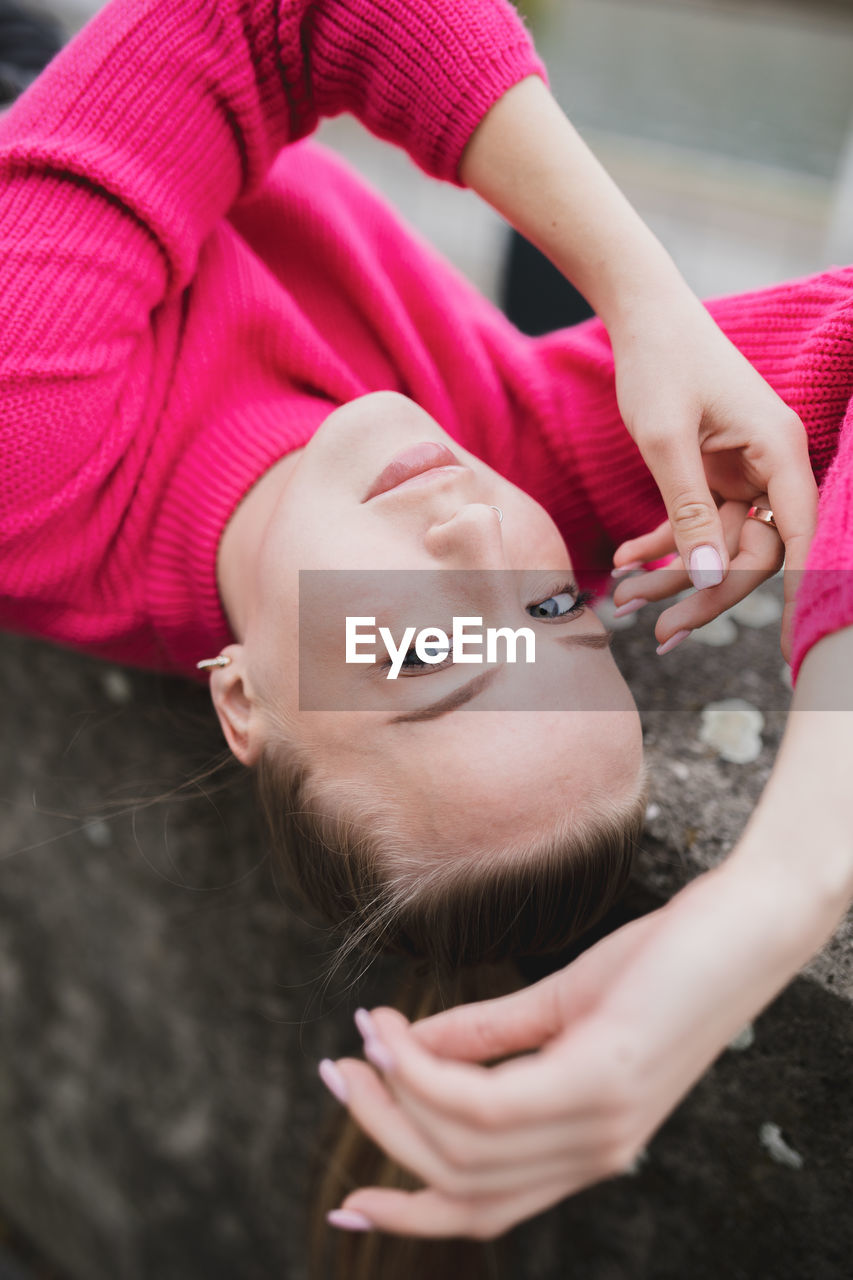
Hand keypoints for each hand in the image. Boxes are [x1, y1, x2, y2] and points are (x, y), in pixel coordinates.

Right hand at [323, 863, 819, 1239]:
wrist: (741, 929)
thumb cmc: (659, 963)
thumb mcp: (558, 1004)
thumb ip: (486, 1036)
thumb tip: (408, 1052)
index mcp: (587, 1146)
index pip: (487, 1207)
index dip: (411, 1212)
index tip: (349, 1201)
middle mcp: (594, 1153)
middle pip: (461, 1181)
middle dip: (384, 1134)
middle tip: (338, 1073)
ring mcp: (598, 1125)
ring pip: (463, 1145)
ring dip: (395, 1096)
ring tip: (361, 1040)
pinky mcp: (598, 1082)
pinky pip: (485, 1101)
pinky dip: (426, 1072)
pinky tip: (398, 1034)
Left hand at [608, 294, 816, 661]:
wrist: (642, 316)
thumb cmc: (660, 363)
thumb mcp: (666, 440)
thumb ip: (689, 509)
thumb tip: (706, 577)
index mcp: (779, 452)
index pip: (798, 538)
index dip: (795, 591)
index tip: (786, 642)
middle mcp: (772, 465)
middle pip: (754, 552)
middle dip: (705, 592)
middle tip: (659, 632)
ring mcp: (744, 471)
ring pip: (718, 545)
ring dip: (673, 573)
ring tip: (622, 601)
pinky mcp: (714, 473)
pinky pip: (696, 523)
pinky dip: (662, 543)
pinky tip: (624, 562)